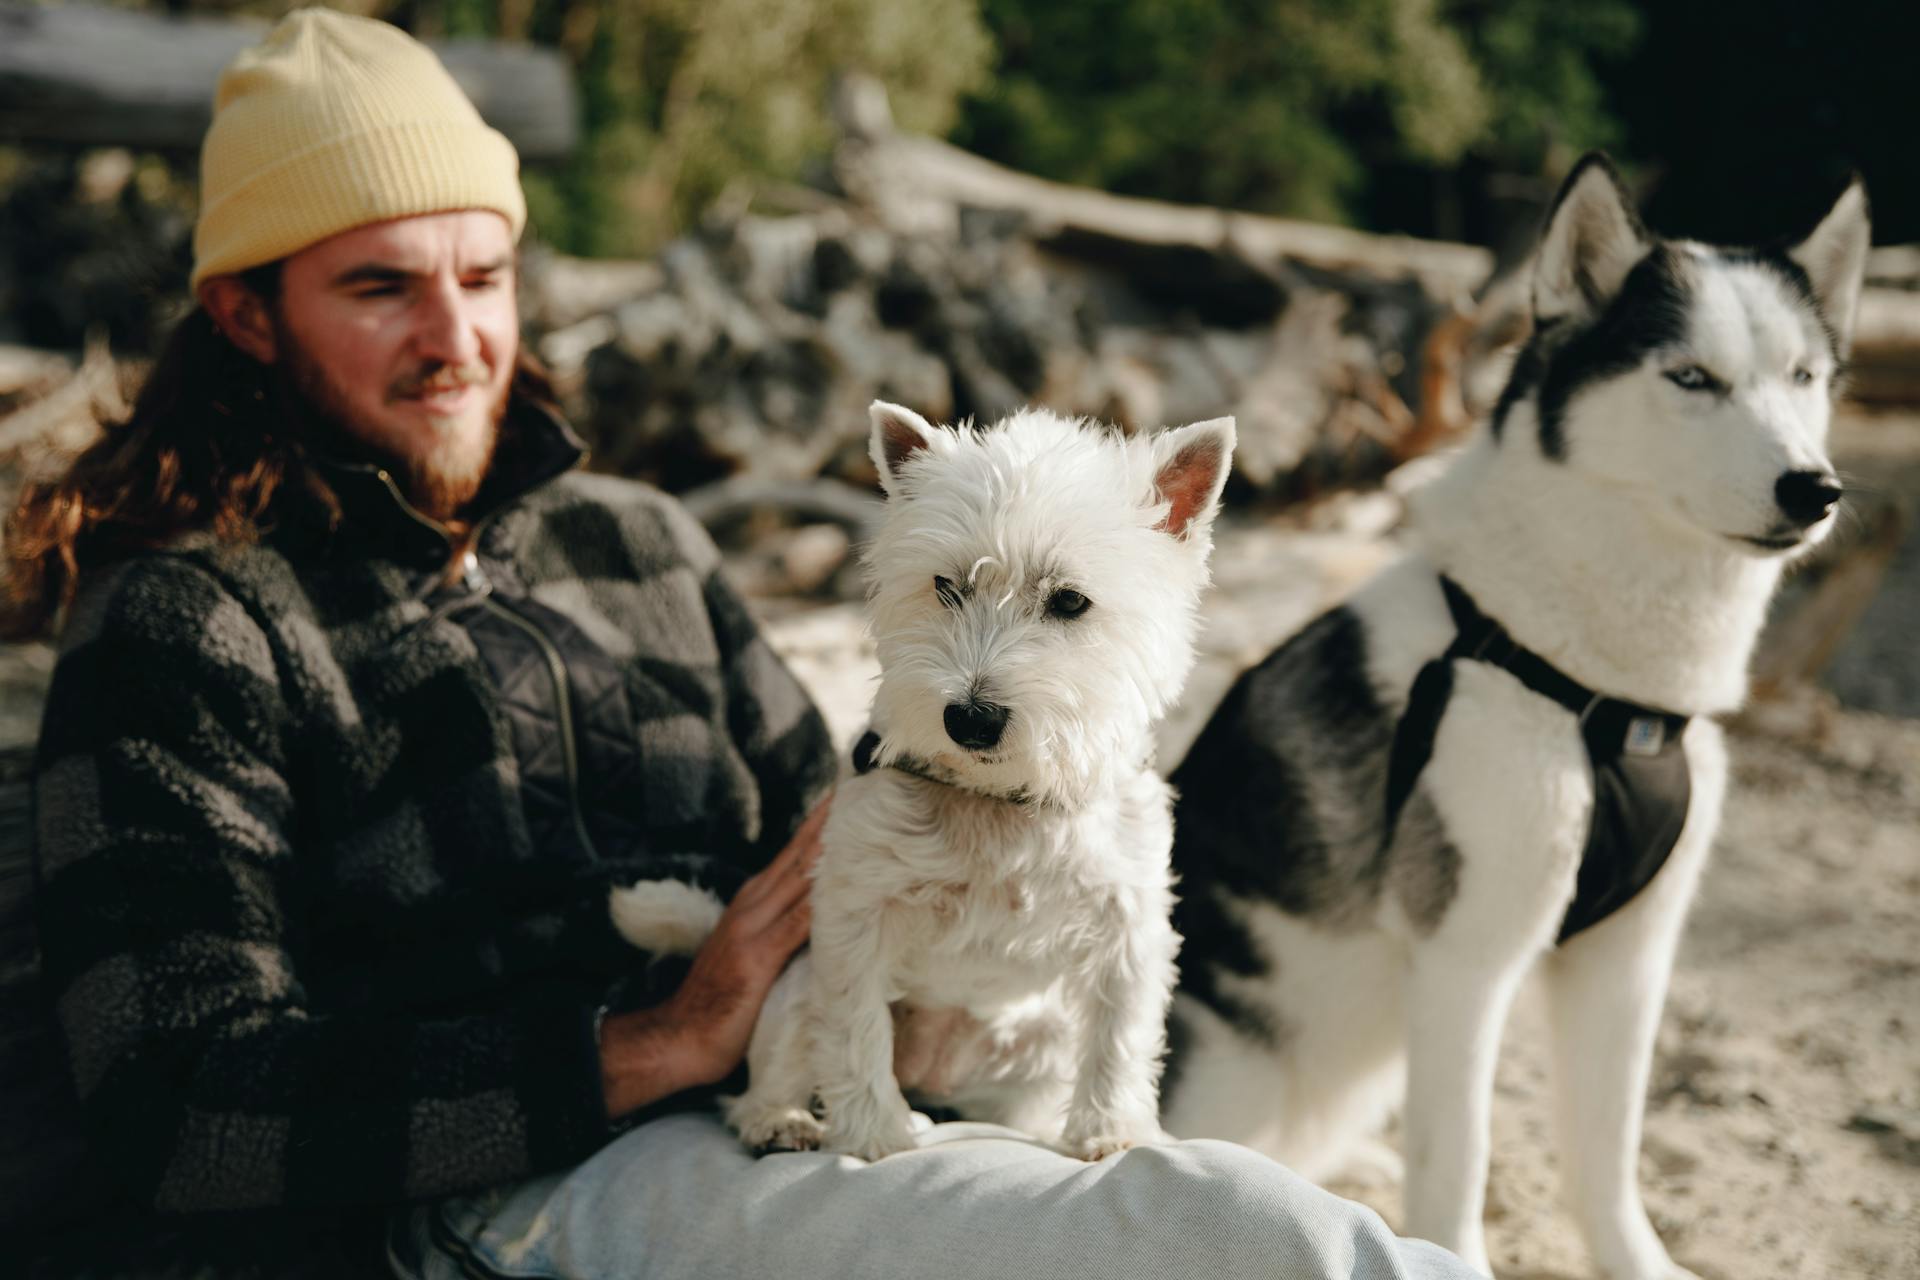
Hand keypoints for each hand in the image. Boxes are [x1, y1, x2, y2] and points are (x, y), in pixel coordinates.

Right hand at [600, 794, 831, 1117]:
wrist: (680, 1036)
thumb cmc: (722, 1002)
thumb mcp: (756, 952)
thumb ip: (784, 928)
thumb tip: (827, 912)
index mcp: (753, 901)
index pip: (795, 853)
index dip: (822, 824)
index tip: (849, 794)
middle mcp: (752, 905)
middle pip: (800, 854)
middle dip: (829, 821)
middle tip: (859, 786)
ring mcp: (752, 929)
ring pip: (799, 878)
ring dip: (828, 847)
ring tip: (856, 816)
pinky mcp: (756, 957)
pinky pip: (796, 923)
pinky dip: (818, 899)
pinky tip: (842, 881)